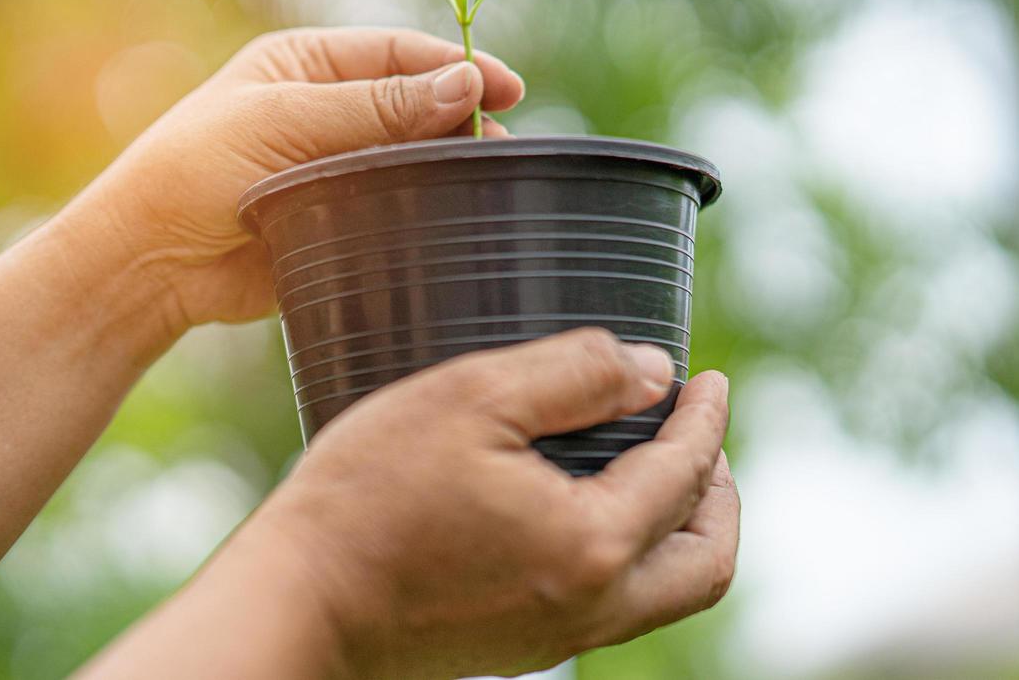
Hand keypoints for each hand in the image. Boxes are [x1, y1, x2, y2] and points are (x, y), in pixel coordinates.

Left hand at [58, 27, 524, 335]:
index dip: (454, 67)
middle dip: (459, 116)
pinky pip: (398, 204)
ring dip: (448, 162)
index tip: (504, 86)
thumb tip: (464, 85)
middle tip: (500, 141)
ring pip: (412, 155)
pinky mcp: (340, 216)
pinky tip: (456, 212)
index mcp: (307, 64)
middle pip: (414, 102)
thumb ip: (377, 108)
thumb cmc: (195, 171)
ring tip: (489, 176)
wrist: (149, 261)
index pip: (398, 53)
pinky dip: (428, 205)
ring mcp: (336, 164)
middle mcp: (326, 108)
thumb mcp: (286, 122)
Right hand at [152, 329, 738, 678]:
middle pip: (704, 564)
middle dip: (719, 494)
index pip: (684, 474)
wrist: (299, 600)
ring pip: (664, 594)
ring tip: (660, 468)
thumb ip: (575, 374)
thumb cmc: (370, 493)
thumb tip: (652, 371)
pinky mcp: (518, 647)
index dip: (706, 419)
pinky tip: (591, 507)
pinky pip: (613, 604)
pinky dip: (634, 553)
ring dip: (681, 528)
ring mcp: (554, 637)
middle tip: (704, 437)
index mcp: (592, 546)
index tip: (710, 380)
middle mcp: (589, 607)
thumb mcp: (472, 399)